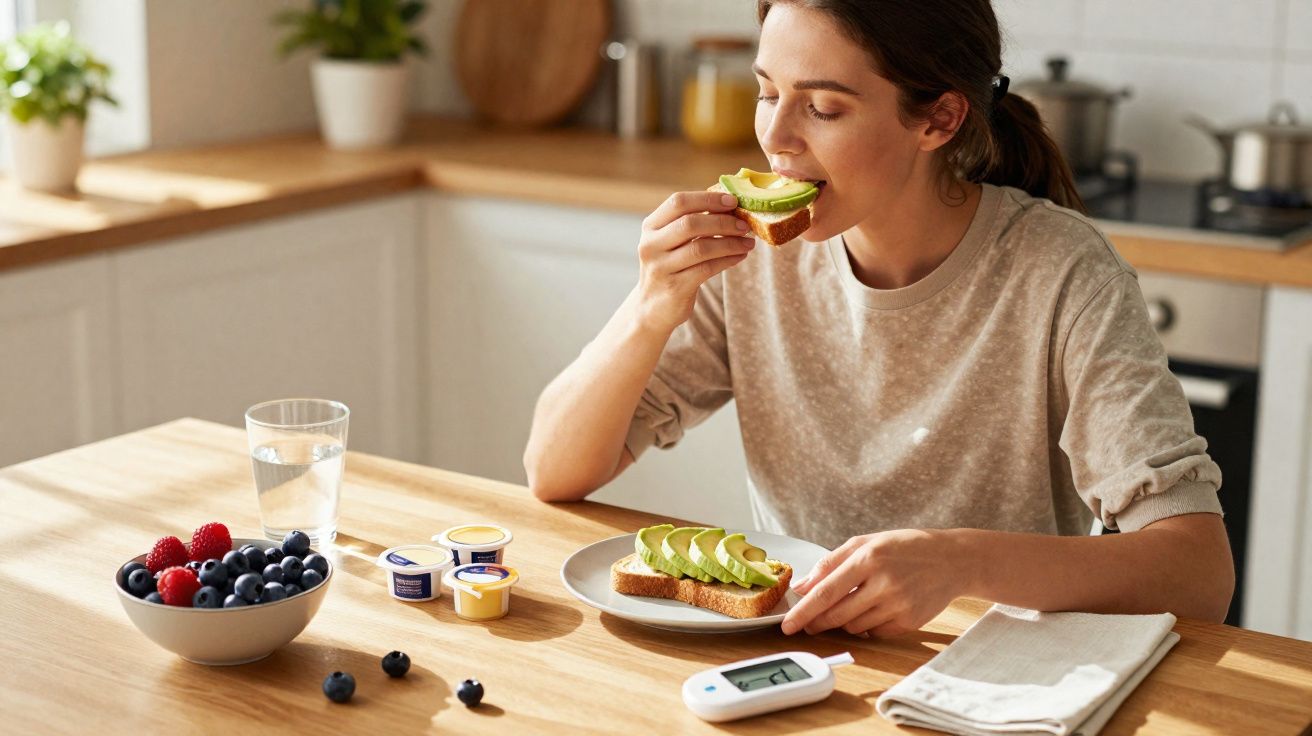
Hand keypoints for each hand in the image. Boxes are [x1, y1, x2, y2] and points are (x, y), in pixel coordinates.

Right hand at [634, 191, 753, 334]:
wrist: (652, 308)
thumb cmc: (670, 267)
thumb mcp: (671, 241)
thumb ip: (692, 222)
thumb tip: (731, 206)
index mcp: (651, 226)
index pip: (679, 202)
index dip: (708, 199)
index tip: (733, 201)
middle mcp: (651, 245)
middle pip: (690, 224)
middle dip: (723, 222)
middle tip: (745, 225)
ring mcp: (661, 267)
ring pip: (701, 248)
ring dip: (730, 243)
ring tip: (748, 242)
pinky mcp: (675, 287)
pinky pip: (707, 269)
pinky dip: (727, 260)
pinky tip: (740, 256)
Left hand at [781, 529, 969, 637]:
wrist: (952, 560)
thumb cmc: (904, 548)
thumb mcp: (866, 542)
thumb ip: (830, 562)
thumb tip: (801, 586)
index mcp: (868, 557)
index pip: (826, 592)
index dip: (803, 611)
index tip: (787, 625)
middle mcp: (884, 582)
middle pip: (836, 614)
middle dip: (816, 622)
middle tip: (807, 624)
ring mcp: (898, 604)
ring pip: (853, 626)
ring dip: (843, 621)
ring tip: (853, 603)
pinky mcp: (910, 622)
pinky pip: (874, 633)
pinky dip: (867, 626)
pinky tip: (876, 608)